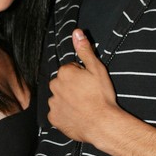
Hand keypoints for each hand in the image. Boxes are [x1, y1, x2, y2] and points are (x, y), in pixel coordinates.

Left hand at [48, 29, 119, 143]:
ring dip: (68, 100)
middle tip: (87, 95)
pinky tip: (77, 116)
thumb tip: (76, 32)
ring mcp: (53, 103)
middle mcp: (54, 86)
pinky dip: (65, 114)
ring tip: (84, 107)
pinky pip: (58, 113)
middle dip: (72, 87)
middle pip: (63, 83)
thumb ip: (84, 50)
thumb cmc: (101, 96)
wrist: (102, 124)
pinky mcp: (53, 118)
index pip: (71, 70)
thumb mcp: (97, 69)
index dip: (82, 76)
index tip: (90, 83)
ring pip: (60, 98)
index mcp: (64, 72)